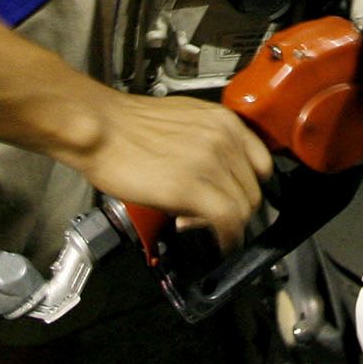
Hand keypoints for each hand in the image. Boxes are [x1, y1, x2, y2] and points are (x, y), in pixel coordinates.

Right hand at [74, 91, 273, 246]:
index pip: (262, 165)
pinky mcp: (191, 188)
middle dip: (233, 209)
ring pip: (242, 208)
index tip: (235, 199)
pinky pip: (227, 220)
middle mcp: (225, 140)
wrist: (100, 129)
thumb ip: (210, 144)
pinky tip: (216, 242)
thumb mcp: (185, 121)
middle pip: (252, 191)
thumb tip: (216, 177)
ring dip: (223, 225)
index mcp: (225, 122)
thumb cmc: (130, 127)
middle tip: (204, 214)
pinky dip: (227, 238)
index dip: (248, 188)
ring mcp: (211, 163)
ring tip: (193, 221)